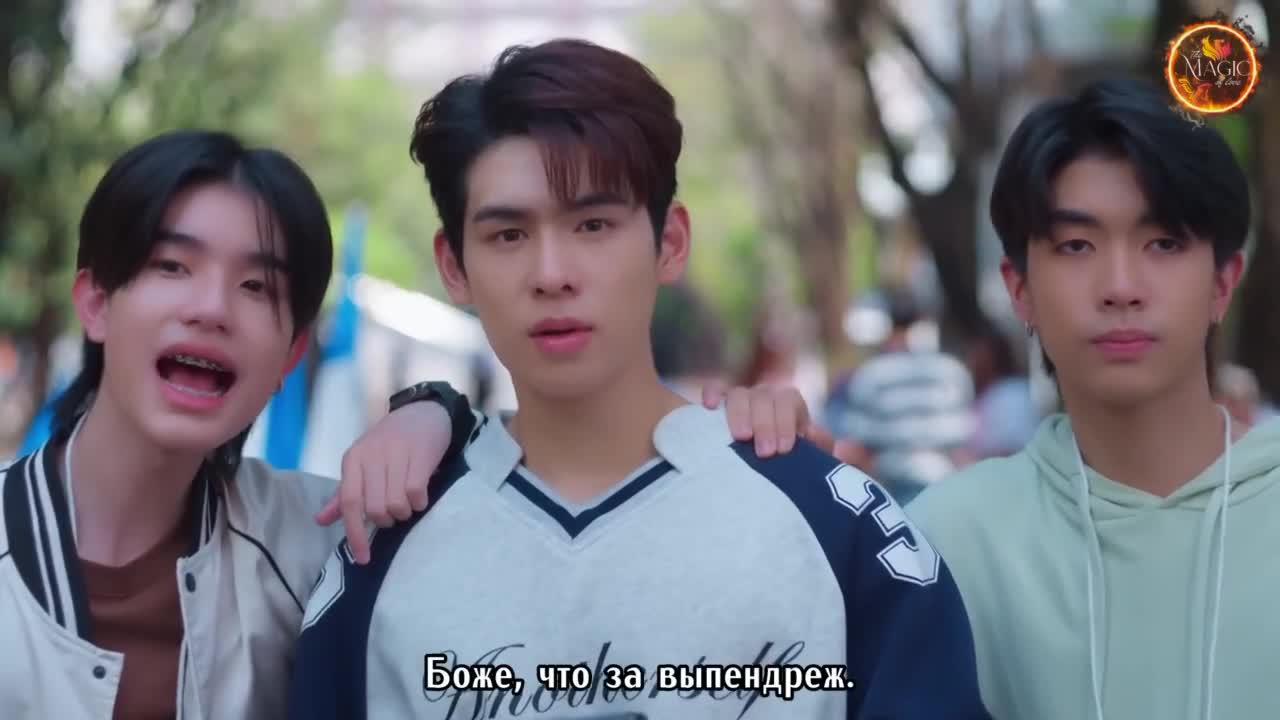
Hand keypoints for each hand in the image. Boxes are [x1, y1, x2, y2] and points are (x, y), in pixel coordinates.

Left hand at [315, 401, 452, 563]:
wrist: (422, 413)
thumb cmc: (390, 444)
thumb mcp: (363, 464)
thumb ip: (344, 495)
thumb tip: (320, 521)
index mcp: (353, 460)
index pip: (349, 503)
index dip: (355, 535)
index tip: (363, 559)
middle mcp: (372, 456)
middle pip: (375, 508)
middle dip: (386, 520)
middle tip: (394, 513)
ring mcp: (397, 454)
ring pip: (396, 504)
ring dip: (404, 512)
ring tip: (408, 502)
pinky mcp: (421, 455)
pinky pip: (416, 493)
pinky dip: (420, 502)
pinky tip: (421, 495)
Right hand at [701, 380, 831, 456]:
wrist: (756, 476)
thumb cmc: (788, 465)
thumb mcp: (810, 460)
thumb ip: (820, 447)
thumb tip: (814, 433)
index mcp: (789, 407)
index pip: (789, 400)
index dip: (786, 422)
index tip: (783, 449)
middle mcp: (765, 399)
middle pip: (764, 397)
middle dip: (766, 424)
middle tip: (764, 452)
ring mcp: (741, 401)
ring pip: (739, 394)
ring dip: (740, 413)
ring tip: (741, 437)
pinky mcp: (718, 407)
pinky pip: (714, 390)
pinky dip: (712, 393)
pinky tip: (710, 407)